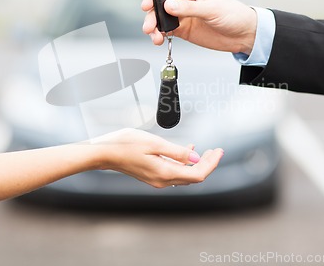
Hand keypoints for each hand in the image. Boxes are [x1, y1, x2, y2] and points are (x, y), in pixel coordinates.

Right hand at [91, 128, 223, 187]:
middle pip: (193, 176)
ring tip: (207, 151)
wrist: (104, 153)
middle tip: (217, 150)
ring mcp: (157, 179)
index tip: (219, 151)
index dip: (211, 164)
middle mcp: (162, 180)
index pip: (197, 174)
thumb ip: (176, 152)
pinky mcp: (152, 175)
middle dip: (207, 163)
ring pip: (185, 175)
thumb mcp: (154, 143)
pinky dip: (184, 163)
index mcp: (165, 173)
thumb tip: (195, 158)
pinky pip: (175, 172)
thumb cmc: (126, 144)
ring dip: (197, 163)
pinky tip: (187, 151)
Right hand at [142, 0, 257, 53]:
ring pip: (161, 19)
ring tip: (155, 38)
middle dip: (152, 15)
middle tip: (149, 27)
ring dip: (154, 27)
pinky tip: (159, 40)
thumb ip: (189, 8)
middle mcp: (184, 0)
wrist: (243, 35)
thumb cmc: (233, 14)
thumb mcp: (211, 9)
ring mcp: (182, 15)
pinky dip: (160, 35)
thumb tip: (167, 6)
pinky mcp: (183, 30)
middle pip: (160, 5)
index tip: (147, 6)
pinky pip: (166, 31)